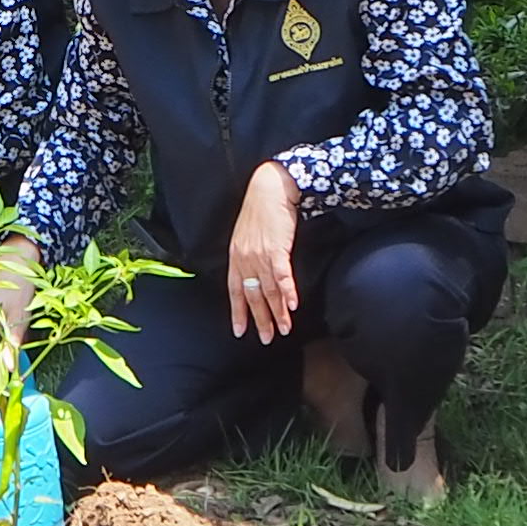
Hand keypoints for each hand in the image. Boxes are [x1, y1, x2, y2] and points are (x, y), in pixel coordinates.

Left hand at [224, 161, 305, 343]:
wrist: (271, 187)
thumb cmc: (260, 209)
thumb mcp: (246, 235)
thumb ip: (247, 255)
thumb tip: (252, 273)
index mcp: (236, 256)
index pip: (234, 290)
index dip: (238, 311)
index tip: (241, 331)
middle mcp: (245, 259)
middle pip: (253, 295)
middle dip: (260, 319)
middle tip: (268, 338)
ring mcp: (260, 255)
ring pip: (269, 290)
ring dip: (277, 312)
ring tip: (284, 329)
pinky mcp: (277, 248)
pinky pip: (282, 276)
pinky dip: (287, 292)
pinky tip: (292, 306)